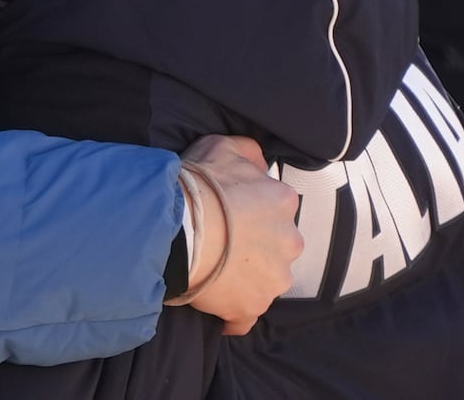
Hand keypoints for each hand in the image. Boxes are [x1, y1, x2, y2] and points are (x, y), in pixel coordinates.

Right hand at [164, 134, 301, 335]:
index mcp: (283, 202)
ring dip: (245, 276)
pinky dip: (234, 313)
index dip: (251, 210)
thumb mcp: (223, 146)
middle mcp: (289, 241)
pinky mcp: (252, 306)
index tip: (229, 212)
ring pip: (265, 279)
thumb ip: (249, 153)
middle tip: (221, 241)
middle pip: (276, 245)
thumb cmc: (198, 185)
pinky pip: (246, 316)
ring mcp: (272, 277)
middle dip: (255, 245)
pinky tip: (217, 305)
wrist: (175, 227)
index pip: (275, 207)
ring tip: (214, 271)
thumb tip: (260, 162)